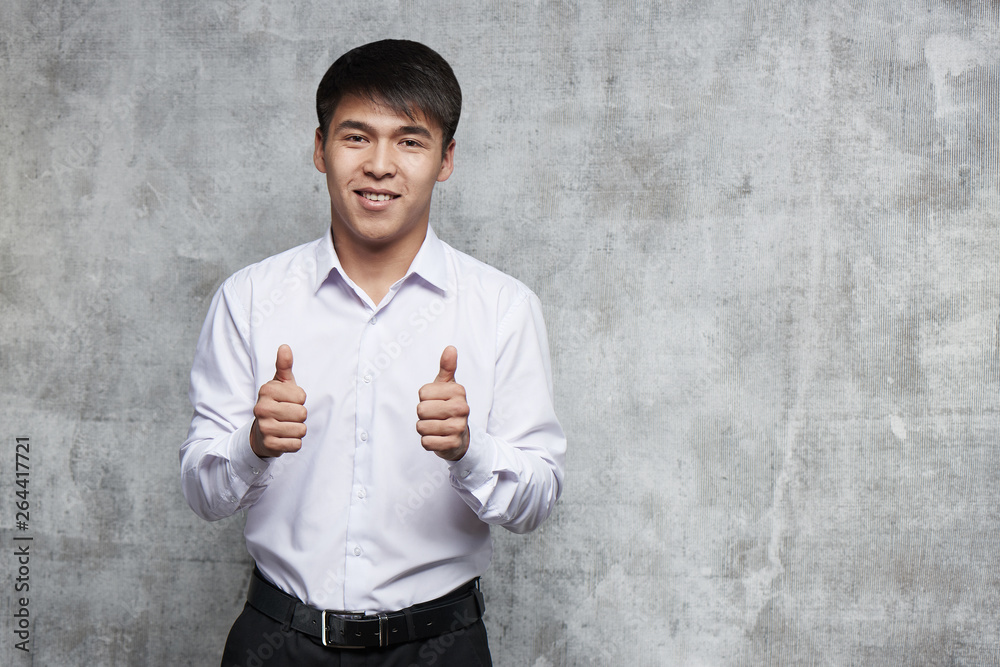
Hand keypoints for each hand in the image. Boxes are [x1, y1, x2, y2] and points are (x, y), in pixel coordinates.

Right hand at [250, 344, 307, 457]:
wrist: (260, 433)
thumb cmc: (275, 404)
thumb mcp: (280, 384)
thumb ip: (284, 366)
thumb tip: (285, 347)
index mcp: (266, 391)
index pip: (301, 396)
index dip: (299, 400)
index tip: (288, 401)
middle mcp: (262, 408)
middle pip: (302, 413)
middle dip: (300, 416)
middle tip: (287, 416)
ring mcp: (264, 428)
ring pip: (301, 430)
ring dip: (298, 430)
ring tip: (286, 426)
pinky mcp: (269, 445)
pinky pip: (296, 445)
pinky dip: (294, 443)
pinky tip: (284, 438)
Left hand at [416, 346, 469, 460]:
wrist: (461, 436)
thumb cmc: (449, 406)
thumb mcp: (447, 386)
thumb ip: (447, 367)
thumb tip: (450, 348)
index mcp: (458, 391)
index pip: (422, 393)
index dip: (424, 399)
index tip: (436, 401)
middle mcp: (462, 408)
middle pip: (421, 410)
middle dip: (423, 415)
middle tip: (435, 416)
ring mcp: (458, 427)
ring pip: (422, 427)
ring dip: (424, 429)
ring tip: (436, 427)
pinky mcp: (453, 444)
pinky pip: (426, 442)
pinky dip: (428, 441)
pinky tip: (438, 438)